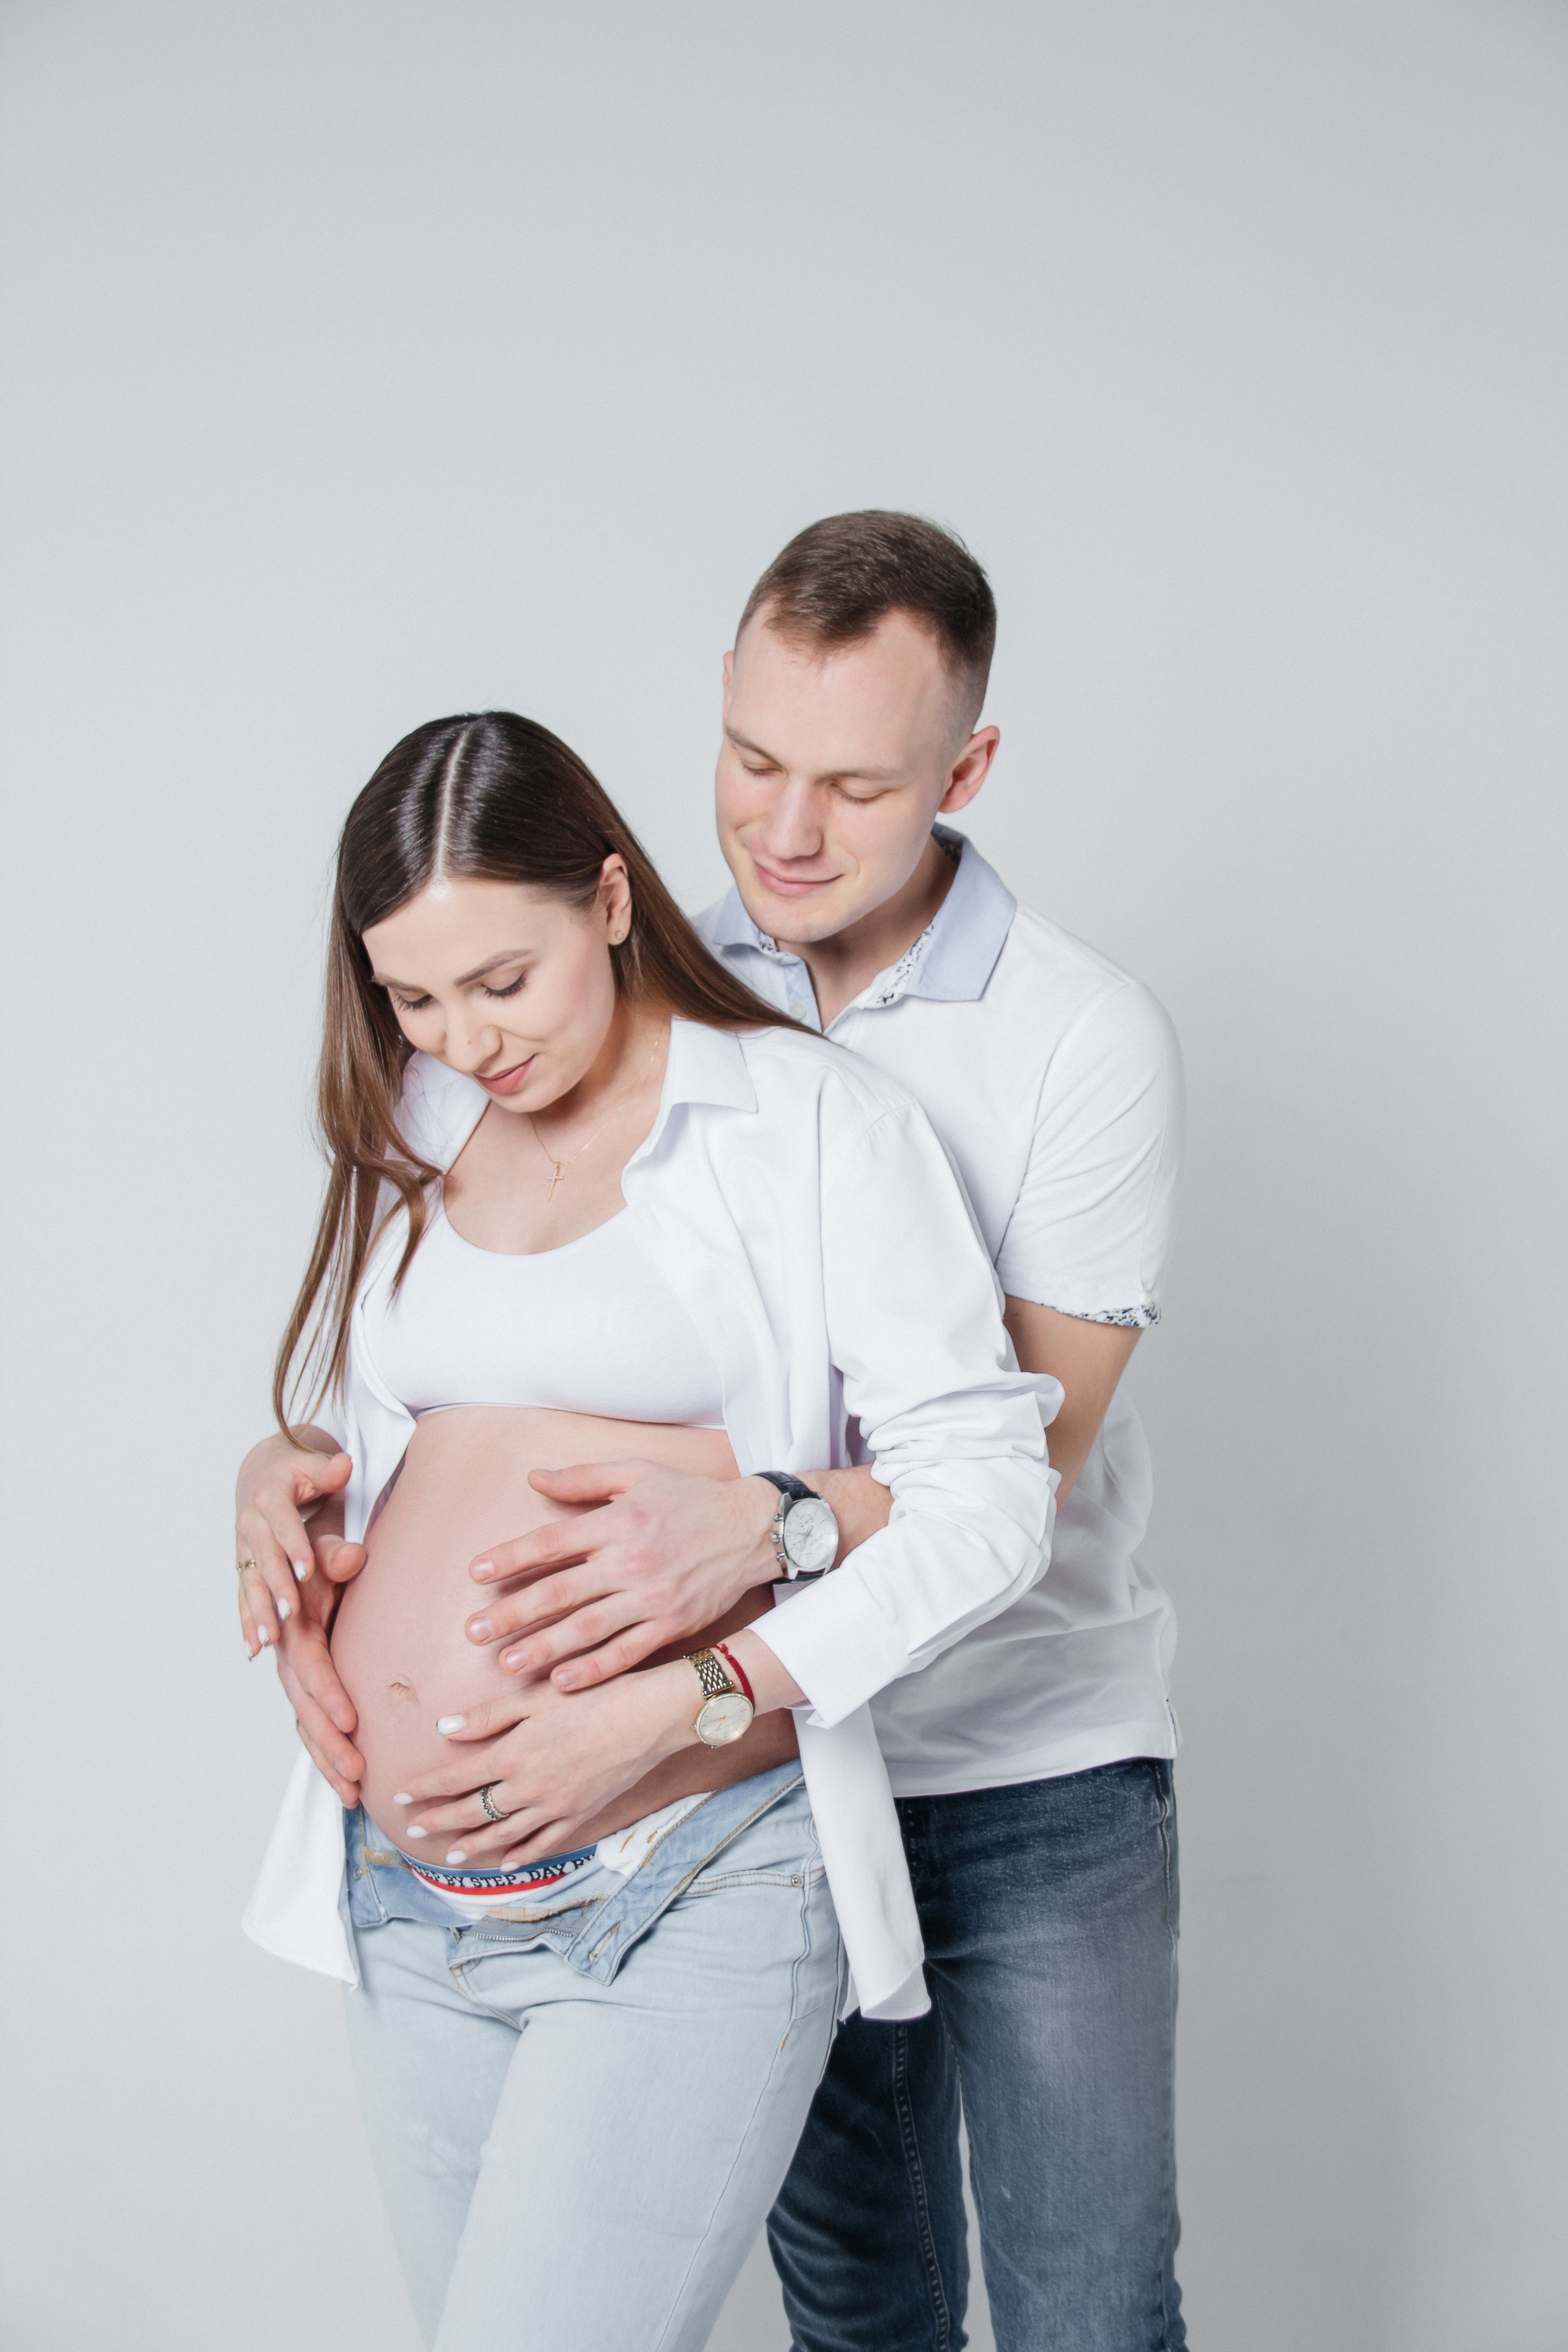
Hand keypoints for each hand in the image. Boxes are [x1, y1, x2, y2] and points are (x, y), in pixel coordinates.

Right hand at [235, 1429, 355, 1649]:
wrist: (261, 1472)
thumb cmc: (298, 1472)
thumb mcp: (313, 1466)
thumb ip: (328, 1471)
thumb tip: (343, 1465)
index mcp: (270, 1497)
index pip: (284, 1525)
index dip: (295, 1547)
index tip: (308, 1572)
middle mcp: (252, 1524)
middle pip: (266, 1560)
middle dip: (277, 1588)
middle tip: (291, 1615)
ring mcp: (245, 1548)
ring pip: (251, 1583)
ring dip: (259, 1612)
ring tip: (269, 1641)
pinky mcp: (244, 1566)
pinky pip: (244, 1597)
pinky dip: (248, 1622)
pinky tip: (253, 1649)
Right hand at [271, 1519, 367, 1804]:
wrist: (294, 1561)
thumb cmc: (316, 1557)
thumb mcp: (322, 1550)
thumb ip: (335, 1556)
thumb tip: (349, 1557)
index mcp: (295, 1630)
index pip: (311, 1667)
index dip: (328, 1694)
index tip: (350, 1721)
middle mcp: (290, 1660)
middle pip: (307, 1710)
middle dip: (330, 1744)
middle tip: (356, 1773)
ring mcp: (296, 1680)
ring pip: (308, 1728)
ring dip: (328, 1762)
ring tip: (354, 1794)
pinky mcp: (306, 1691)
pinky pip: (312, 1731)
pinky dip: (326, 1760)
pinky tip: (347, 1790)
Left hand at [393, 1664, 695, 1867]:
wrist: (648, 1718)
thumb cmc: (593, 1696)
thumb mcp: (536, 1696)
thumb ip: (487, 1716)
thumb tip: (442, 1728)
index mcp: (512, 1754)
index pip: (455, 1778)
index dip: (425, 1788)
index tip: (400, 1794)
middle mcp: (527, 1787)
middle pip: (472, 1812)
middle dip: (439, 1821)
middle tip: (413, 1830)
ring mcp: (554, 1806)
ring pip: (503, 1834)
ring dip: (472, 1845)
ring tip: (450, 1855)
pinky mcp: (580, 1815)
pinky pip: (543, 1843)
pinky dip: (522, 1855)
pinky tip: (507, 1863)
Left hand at [464, 1462, 778, 1690]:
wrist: (751, 1528)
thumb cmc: (688, 1498)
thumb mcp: (637, 1473)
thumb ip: (583, 1478)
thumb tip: (533, 1478)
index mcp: (617, 1521)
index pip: (552, 1542)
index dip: (511, 1557)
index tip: (476, 1572)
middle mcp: (630, 1560)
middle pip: (561, 1592)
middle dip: (513, 1612)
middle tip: (474, 1632)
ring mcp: (652, 1596)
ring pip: (588, 1628)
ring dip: (544, 1648)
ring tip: (507, 1664)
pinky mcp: (672, 1624)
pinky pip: (627, 1652)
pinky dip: (595, 1669)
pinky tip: (563, 1682)